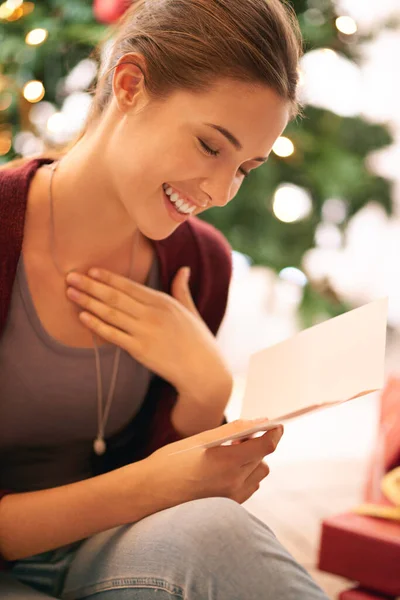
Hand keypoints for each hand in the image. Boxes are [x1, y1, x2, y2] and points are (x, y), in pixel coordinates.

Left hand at [65, 266, 230, 396]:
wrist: (203, 370)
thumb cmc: (198, 340)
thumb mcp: (190, 310)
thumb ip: (182, 289)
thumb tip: (184, 269)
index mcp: (163, 302)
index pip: (130, 286)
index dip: (108, 277)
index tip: (90, 270)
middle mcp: (153, 313)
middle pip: (115, 296)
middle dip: (91, 285)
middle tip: (70, 276)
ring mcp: (145, 332)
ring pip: (111, 313)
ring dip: (88, 301)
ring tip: (71, 293)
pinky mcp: (140, 350)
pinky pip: (113, 335)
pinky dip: (97, 325)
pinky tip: (83, 316)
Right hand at [138, 419, 283, 507]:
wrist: (147, 494)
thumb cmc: (170, 462)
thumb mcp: (200, 440)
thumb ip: (232, 431)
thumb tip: (259, 421)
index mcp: (226, 462)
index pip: (266, 445)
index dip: (275, 432)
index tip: (277, 423)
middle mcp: (233, 483)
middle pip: (264, 457)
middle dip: (259, 443)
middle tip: (242, 435)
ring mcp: (232, 498)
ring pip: (259, 473)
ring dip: (253, 459)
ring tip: (232, 452)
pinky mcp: (228, 507)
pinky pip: (250, 486)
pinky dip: (246, 474)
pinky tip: (227, 468)